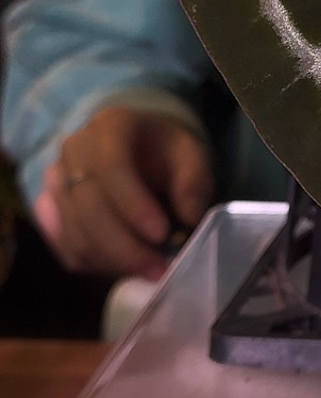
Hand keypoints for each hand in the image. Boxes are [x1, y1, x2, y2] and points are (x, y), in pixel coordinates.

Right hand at [34, 105, 212, 280]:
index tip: (162, 235)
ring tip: (150, 271)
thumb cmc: (166, 149)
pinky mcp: (51, 210)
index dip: (134, 206)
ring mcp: (56, 180)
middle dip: (124, 246)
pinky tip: (126, 267)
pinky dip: (96, 264)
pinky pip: (66, 247)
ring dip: (111, 261)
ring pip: (74, 232)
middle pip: (88, 207)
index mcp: (111, 126)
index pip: (111, 169)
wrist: (139, 145)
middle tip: (158, 269)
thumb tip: (189, 218)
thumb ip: (193, 182)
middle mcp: (74, 150)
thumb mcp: (192, 154)